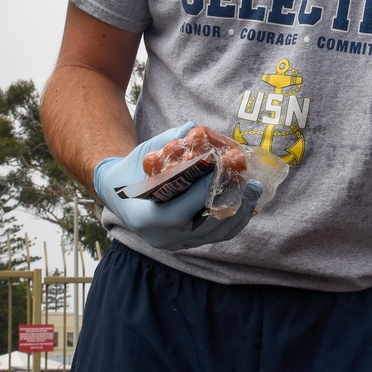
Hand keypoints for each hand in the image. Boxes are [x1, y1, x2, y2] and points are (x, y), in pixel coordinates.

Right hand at [93, 123, 261, 249]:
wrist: (117, 194)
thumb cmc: (130, 170)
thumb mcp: (143, 153)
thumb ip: (167, 141)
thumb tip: (193, 128)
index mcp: (143, 218)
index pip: (177, 212)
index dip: (201, 194)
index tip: (222, 173)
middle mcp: (160, 237)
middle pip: (203, 228)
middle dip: (231, 205)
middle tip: (251, 184)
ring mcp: (174, 243)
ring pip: (214, 235)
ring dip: (239, 213)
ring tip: (254, 190)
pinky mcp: (186, 242)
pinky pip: (215, 236)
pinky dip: (234, 219)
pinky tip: (248, 202)